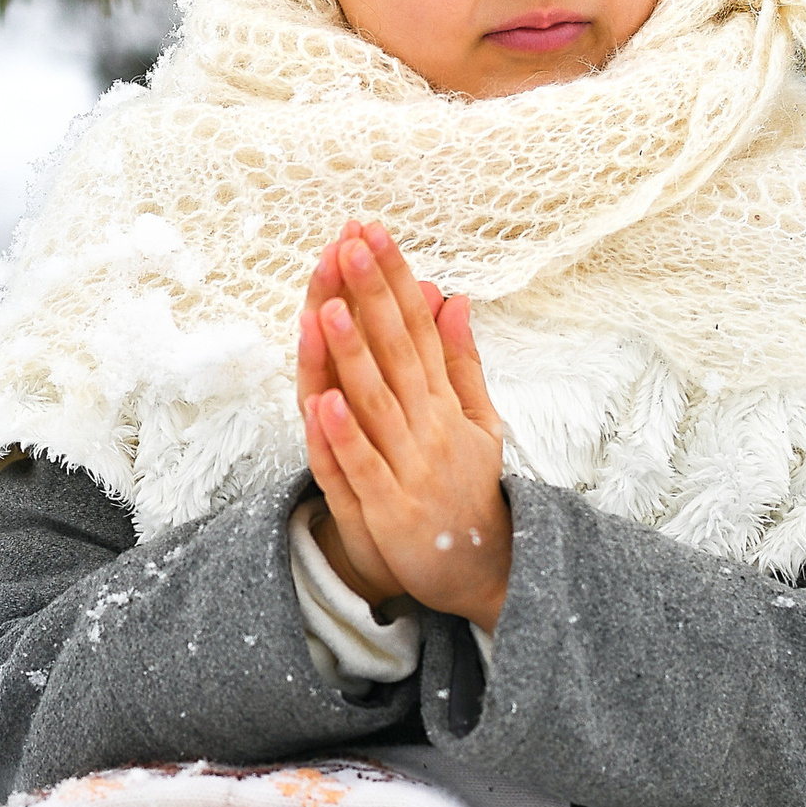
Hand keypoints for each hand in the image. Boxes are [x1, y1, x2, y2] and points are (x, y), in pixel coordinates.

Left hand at [296, 222, 511, 631]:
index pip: (419, 327)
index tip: (373, 233)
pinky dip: (343, 436)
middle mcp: (431, 427)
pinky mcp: (390, 510)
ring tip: (327, 308)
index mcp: (446, 402)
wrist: (482, 573)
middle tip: (350, 244)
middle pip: (397, 352)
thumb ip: (462, 362)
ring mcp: (411, 468)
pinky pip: (361, 468)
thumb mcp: (479, 422)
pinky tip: (323, 401)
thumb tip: (454, 298)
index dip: (395, 279)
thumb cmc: (469, 490)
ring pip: (375, 404)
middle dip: (372, 296)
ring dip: (351, 356)